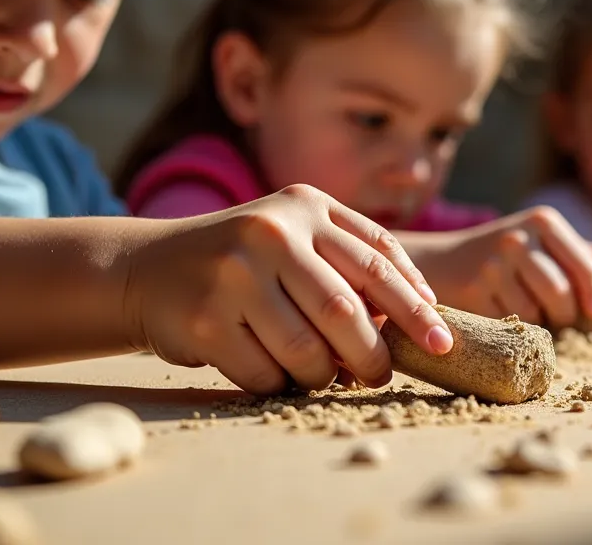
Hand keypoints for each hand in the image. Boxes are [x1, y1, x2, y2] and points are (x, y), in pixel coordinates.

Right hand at [121, 185, 450, 395]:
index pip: (377, 260)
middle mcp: (270, 233)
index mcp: (305, 207)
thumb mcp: (298, 237)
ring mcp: (234, 274)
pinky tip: (272, 371)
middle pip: (346, 311)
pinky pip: (265, 373)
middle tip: (380, 375)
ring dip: (323, 375)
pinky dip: (279, 383)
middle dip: (373, 354)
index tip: (443, 341)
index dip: (416, 306)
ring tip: (322, 374)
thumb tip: (418, 315)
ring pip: (308, 350)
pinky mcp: (205, 319)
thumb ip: (353, 264)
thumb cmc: (245, 262)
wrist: (147, 269)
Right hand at [415, 207, 591, 327]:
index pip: (587, 266)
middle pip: (563, 294)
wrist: (443, 264)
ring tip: (526, 308)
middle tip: (557, 314)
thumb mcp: (550, 247)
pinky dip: (514, 327)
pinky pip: (511, 323)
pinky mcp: (474, 289)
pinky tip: (502, 312)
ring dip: (539, 322)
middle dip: (566, 313)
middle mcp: (518, 237)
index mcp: (544, 221)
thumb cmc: (511, 258)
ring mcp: (493, 263)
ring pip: (537, 313)